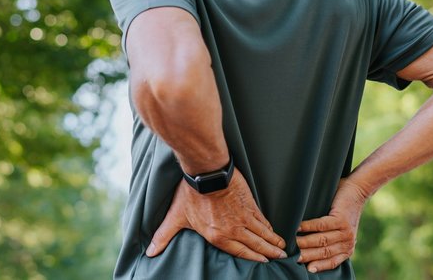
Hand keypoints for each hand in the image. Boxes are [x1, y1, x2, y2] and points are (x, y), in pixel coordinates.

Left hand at [147, 169, 286, 261]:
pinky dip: (269, 226)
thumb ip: (164, 236)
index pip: (240, 252)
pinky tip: (273, 229)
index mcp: (217, 236)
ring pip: (262, 233)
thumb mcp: (176, 217)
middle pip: (255, 245)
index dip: (253, 258)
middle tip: (280, 256)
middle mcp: (233, 230)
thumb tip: (150, 252)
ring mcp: (243, 217)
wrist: (207, 172)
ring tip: (282, 247)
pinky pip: (262, 219)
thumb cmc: (190, 194)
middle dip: (268, 252)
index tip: (263, 261)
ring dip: (273, 241)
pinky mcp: (250, 204)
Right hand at [296, 178, 367, 272]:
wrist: (357, 191)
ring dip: (305, 243)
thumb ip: (330, 240)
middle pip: (324, 252)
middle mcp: (348, 242)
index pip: (331, 261)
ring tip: (292, 243)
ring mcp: (345, 231)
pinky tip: (298, 227)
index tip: (306, 269)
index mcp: (347, 248)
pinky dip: (308, 227)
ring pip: (321, 240)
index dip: (318, 266)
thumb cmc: (344, 210)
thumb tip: (308, 248)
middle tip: (293, 258)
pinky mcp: (341, 219)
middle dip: (307, 256)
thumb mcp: (340, 231)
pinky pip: (321, 225)